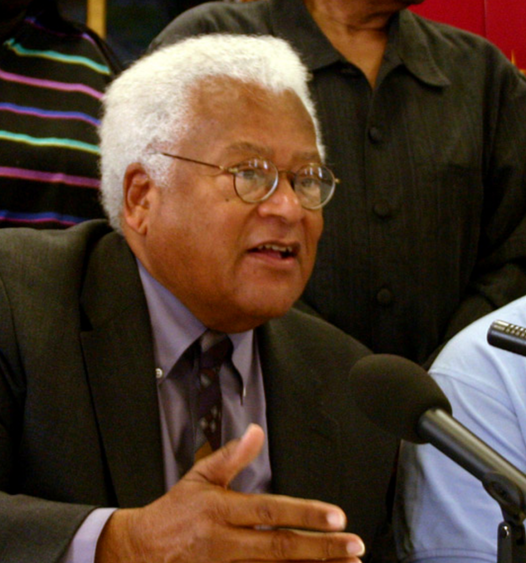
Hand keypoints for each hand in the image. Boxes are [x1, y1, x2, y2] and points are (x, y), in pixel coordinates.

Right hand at [95, 424, 364, 562]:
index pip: (270, 511)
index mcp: (222, 510)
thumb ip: (231, 456)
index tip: (337, 516)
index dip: (304, 514)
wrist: (140, 552)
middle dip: (321, 549)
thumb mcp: (199, 477)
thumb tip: (256, 431)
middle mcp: (227, 542)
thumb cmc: (174, 512)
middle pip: (280, 547)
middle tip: (355, 546)